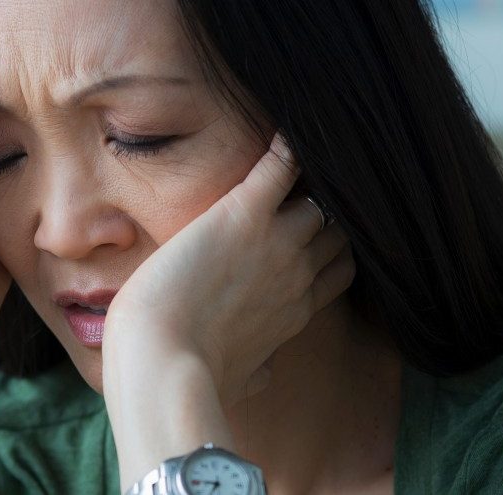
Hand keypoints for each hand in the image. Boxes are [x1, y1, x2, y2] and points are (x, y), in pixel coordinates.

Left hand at [102, 133, 354, 406]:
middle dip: (330, 208)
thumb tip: (264, 376)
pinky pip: (282, 164)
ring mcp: (278, 241)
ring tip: (307, 148)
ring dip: (312, 175)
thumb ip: (257, 370)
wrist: (163, 358)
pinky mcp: (244, 213)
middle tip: (314, 181)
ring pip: (319, 196)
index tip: (321, 233)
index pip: (339, 269)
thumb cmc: (191, 374)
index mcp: (295, 311)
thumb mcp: (238, 380)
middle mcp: (298, 273)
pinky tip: (286, 121)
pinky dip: (287, 143)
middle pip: (337, 229)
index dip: (333, 248)